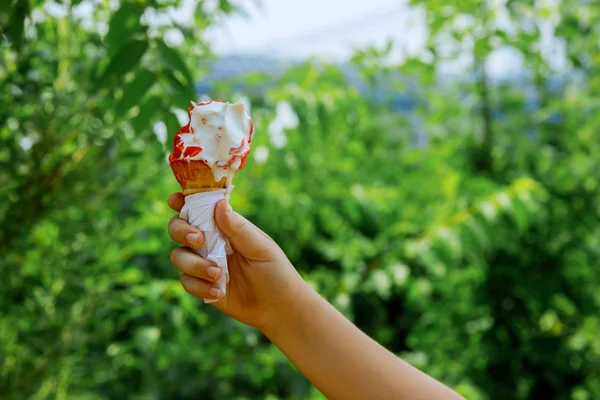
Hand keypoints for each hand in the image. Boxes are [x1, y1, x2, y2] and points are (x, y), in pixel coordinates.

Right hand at [167, 192, 305, 330]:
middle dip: (181, 231)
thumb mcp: (260, 247)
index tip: (175, 199)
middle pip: (178, 228)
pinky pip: (186, 282)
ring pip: (178, 256)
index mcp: (224, 225)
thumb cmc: (275, 270)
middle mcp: (209, 241)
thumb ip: (238, 228)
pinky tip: (219, 292)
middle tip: (198, 240)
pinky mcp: (201, 285)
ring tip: (219, 275)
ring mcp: (203, 263)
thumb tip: (219, 204)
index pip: (199, 207)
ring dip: (194, 265)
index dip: (182, 200)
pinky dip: (200, 287)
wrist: (277, 307)